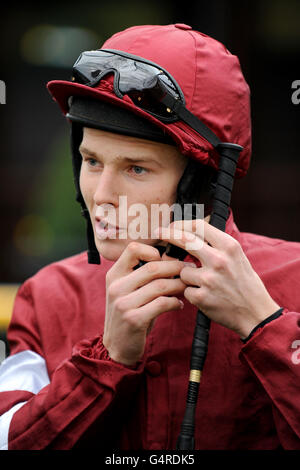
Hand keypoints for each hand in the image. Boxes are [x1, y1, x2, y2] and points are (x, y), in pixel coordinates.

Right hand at [103, 242, 186, 365]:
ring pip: (160, 285)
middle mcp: (116, 287)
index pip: (133, 249)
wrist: (118, 346)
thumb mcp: (132, 291)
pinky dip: (175, 302)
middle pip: (152, 266)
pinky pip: (162, 304)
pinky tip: (179, 304)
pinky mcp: (134, 319)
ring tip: (186, 287)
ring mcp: (123, 303)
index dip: (153, 250)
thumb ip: (147, 276)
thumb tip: (175, 258)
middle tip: (190, 269)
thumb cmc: (131, 313)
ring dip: (179, 285)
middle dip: (176, 267)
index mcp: (114, 275)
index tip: (167, 258)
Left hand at [155, 219, 279, 338]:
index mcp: (229, 247)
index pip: (199, 226)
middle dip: (168, 234)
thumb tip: (190, 233)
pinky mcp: (201, 297)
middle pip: (185, 240)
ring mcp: (209, 279)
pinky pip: (185, 290)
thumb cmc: (245, 284)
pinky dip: (192, 293)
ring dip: (187, 276)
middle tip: (158, 232)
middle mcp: (219, 260)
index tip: (173, 226)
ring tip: (204, 285)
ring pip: (182, 270)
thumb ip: (216, 246)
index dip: (182, 224)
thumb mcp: (237, 258)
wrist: (256, 314)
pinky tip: (206, 297)